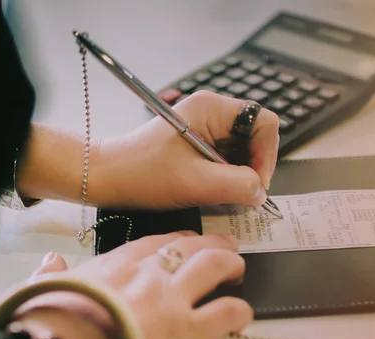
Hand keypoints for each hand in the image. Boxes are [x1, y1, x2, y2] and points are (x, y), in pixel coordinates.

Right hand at [13, 231, 252, 338]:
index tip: (186, 241)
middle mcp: (150, 273)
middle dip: (212, 244)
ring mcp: (172, 298)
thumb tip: (51, 262)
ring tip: (238, 269)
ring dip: (230, 265)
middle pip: (191, 246)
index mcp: (119, 263)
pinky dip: (239, 311)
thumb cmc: (55, 322)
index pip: (156, 242)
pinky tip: (242, 314)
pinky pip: (226, 312)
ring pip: (214, 267)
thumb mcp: (46, 289)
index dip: (177, 239)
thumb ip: (52, 273)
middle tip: (224, 247)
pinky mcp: (189, 331)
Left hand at [89, 91, 279, 208]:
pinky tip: (211, 189)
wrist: (108, 177)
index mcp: (211, 108)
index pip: (264, 122)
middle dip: (252, 167)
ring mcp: (203, 128)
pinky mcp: (196, 144)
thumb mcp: (195, 183)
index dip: (267, 154)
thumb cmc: (141, 173)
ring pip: (241, 150)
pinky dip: (224, 176)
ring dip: (238, 174)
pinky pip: (224, 158)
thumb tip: (261, 192)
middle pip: (254, 137)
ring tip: (220, 192)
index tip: (256, 183)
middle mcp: (210, 113)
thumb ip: (237, 186)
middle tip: (241, 193)